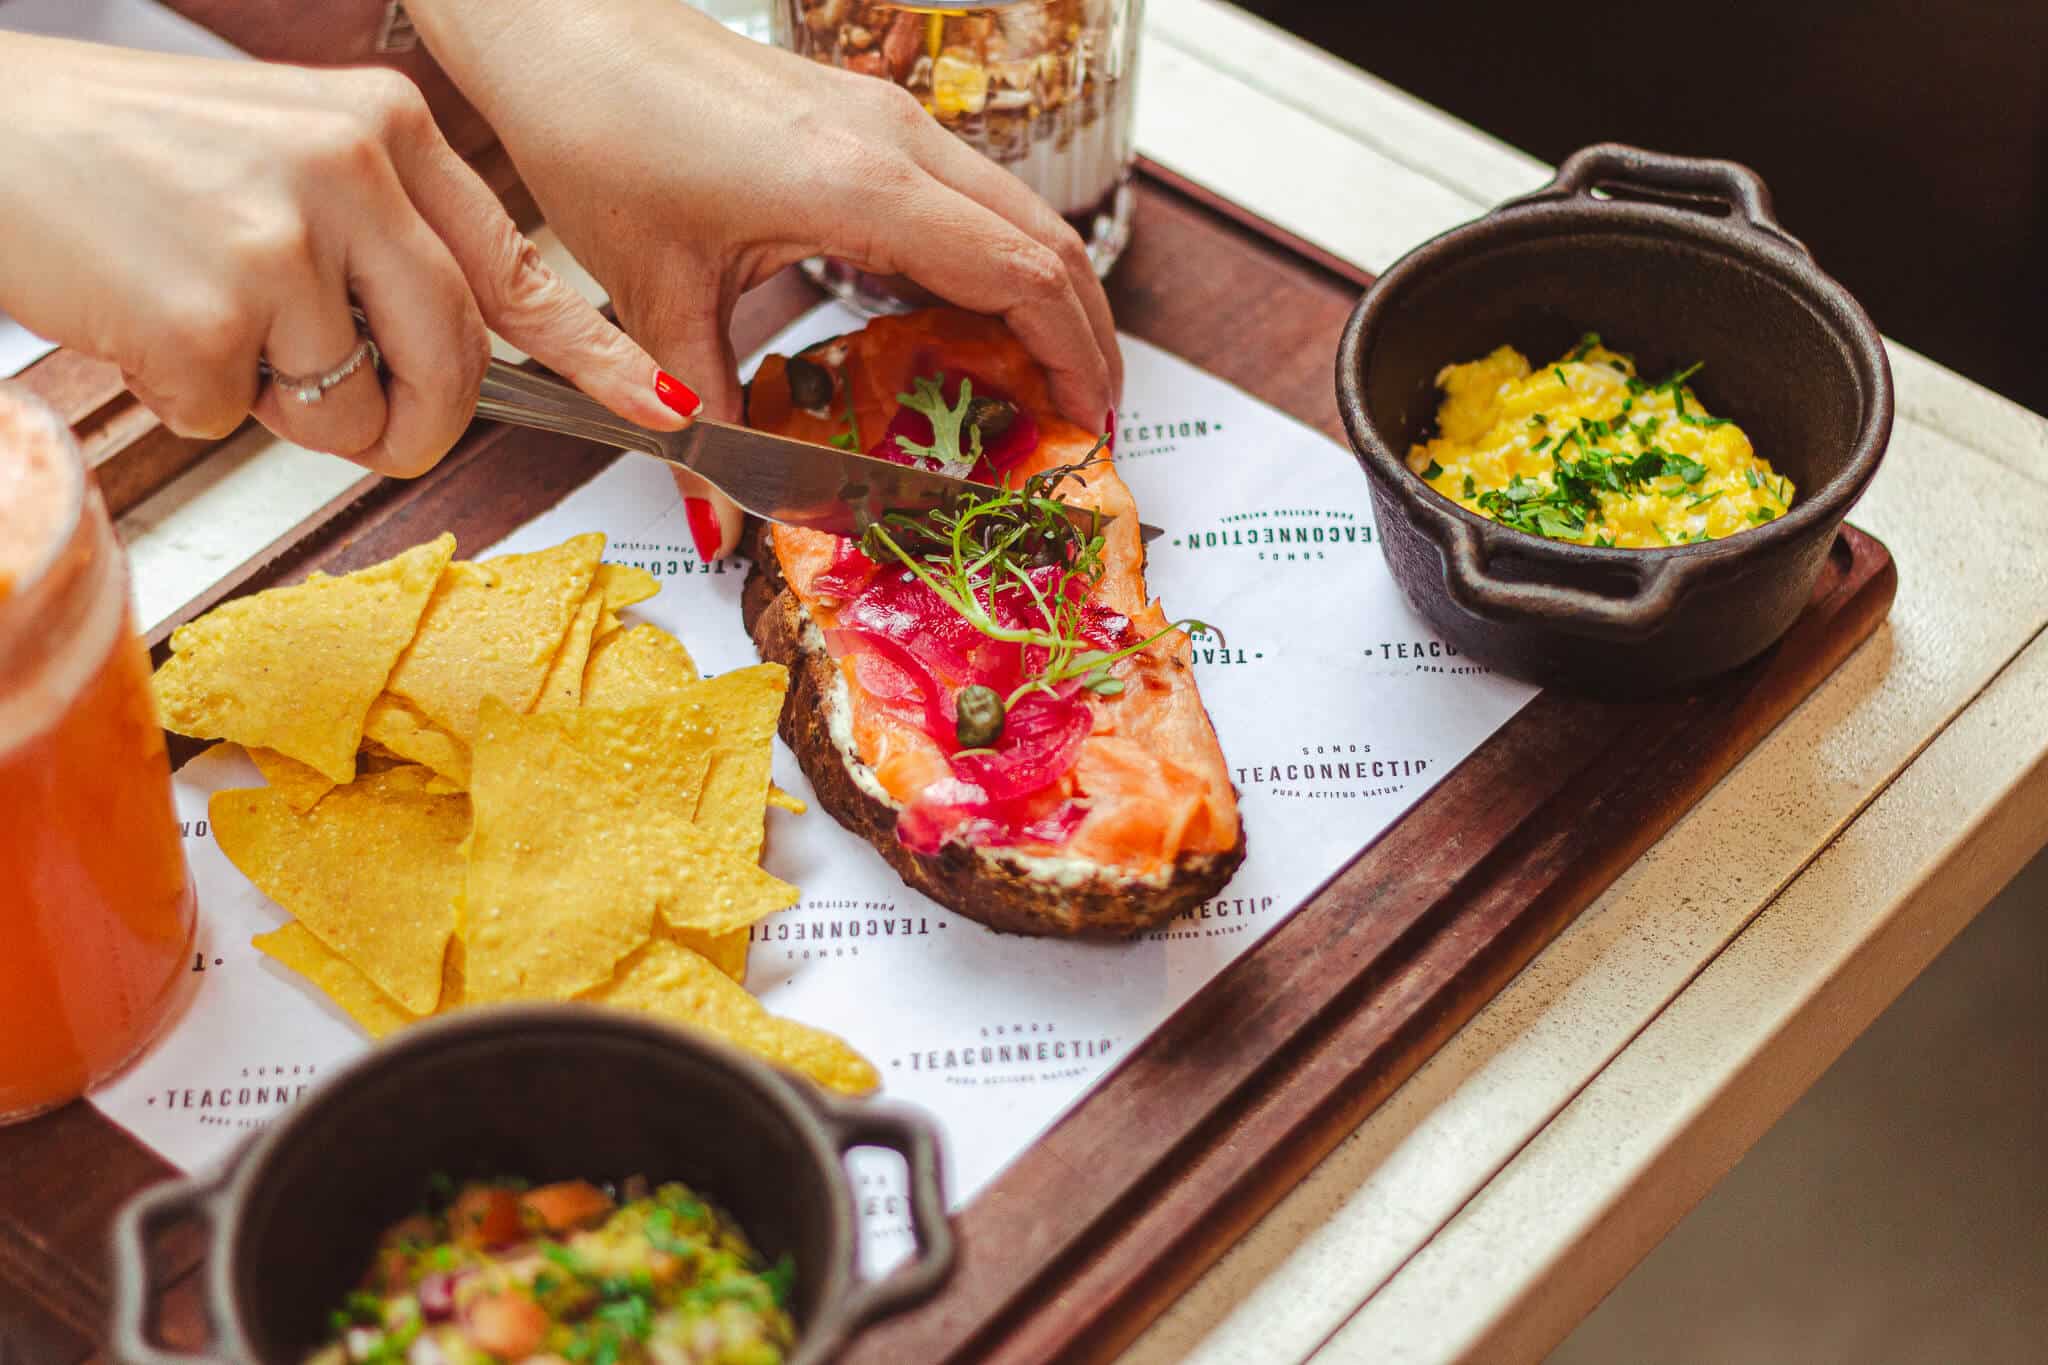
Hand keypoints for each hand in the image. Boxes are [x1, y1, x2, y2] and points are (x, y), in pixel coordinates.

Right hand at [0, 32, 689, 476]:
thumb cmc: (124, 151)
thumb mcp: (286, 153)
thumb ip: (381, 237)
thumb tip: (454, 354)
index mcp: (383, 127)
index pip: (516, 265)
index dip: (594, 352)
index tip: (658, 404)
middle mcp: (350, 172)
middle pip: (451, 366)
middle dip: (410, 423)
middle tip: (358, 423)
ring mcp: (281, 241)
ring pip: (350, 410)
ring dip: (284, 407)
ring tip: (205, 318)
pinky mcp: (207, 313)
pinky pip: (238, 420)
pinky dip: (187, 398)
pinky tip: (143, 317)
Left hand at [406, 0, 1122, 554]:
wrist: (564, 26)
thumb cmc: (601, 133)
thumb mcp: (655, 294)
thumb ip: (700, 413)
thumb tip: (716, 521)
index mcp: (860, 186)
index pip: (1021, 273)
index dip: (1072, 356)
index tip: (1087, 426)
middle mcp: (896, 142)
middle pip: (1048, 242)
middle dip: (1085, 336)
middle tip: (1087, 420)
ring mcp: (889, 120)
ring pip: (1017, 212)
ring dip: (1047, 296)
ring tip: (1047, 381)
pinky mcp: (869, 117)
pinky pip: (970, 195)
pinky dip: (998, 262)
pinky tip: (971, 322)